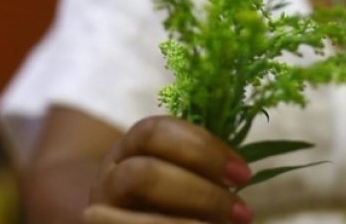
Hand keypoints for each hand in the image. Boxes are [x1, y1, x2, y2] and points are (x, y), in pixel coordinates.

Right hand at [84, 116, 253, 223]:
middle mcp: (110, 176)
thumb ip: (203, 167)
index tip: (243, 173)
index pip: (155, 132)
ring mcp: (102, 212)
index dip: (202, 149)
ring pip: (130, 214)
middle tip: (242, 212)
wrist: (125, 213)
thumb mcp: (181, 169)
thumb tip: (241, 176)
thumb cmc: (169, 191)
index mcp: (132, 146)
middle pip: (143, 175)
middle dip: (199, 194)